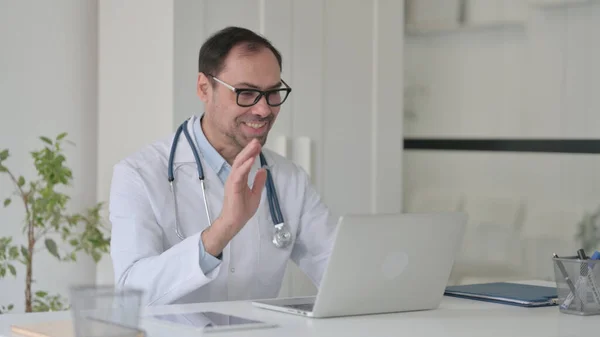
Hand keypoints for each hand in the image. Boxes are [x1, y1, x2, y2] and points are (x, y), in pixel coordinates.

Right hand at [202, 139, 266, 255]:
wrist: (234, 222)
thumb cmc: (242, 210)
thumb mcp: (255, 193)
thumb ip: (258, 182)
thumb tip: (263, 170)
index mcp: (239, 179)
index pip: (245, 163)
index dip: (251, 153)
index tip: (258, 145)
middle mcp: (234, 178)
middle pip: (241, 160)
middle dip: (249, 150)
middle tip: (256, 141)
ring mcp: (232, 182)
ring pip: (238, 164)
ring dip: (247, 154)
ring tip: (254, 146)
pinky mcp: (233, 187)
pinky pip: (238, 175)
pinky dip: (245, 167)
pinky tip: (251, 160)